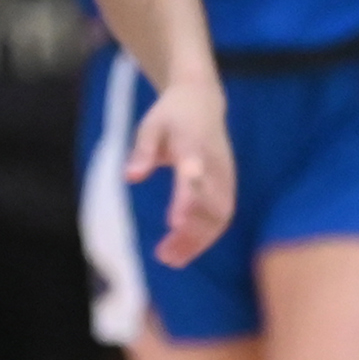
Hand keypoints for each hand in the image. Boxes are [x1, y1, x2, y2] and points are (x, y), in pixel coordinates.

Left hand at [125, 77, 236, 266]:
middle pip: (210, 203)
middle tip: (164, 255)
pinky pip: (221, 215)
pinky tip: (184, 251)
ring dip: (197, 240)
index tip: (175, 223)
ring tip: (170, 259)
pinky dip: (205, 236)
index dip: (187, 198)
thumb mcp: (150, 125)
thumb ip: (142, 151)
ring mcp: (225, 175)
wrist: (203, 100)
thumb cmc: (171, 114)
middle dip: (191, 232)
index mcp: (194, 143)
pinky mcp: (228, 184)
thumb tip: (130, 177)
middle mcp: (214, 163)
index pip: (193, 172)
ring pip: (218, 215)